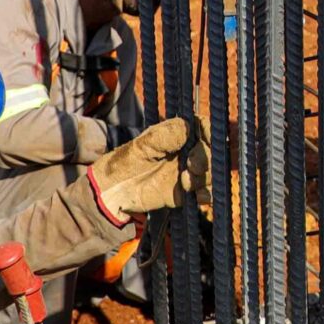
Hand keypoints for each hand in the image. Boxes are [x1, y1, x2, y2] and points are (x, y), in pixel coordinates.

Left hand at [90, 116, 206, 219]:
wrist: (113, 193)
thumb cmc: (124, 163)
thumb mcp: (141, 146)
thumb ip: (164, 136)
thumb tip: (189, 127)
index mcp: (176, 134)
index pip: (202, 127)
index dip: (209, 132)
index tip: (206, 140)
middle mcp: (186, 150)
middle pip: (211, 150)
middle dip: (205, 158)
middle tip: (191, 166)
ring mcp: (188, 171)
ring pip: (211, 171)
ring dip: (204, 177)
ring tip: (185, 183)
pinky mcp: (186, 191)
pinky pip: (205, 192)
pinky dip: (206, 194)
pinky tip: (198, 196)